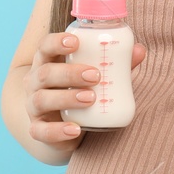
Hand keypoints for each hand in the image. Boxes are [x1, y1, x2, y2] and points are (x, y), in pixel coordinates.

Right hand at [24, 32, 146, 155]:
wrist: (60, 123)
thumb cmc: (78, 89)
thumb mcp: (92, 75)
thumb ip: (115, 64)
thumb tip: (140, 50)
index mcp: (47, 63)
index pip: (44, 47)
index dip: (56, 42)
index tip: (76, 42)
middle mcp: (35, 83)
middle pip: (45, 73)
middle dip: (69, 73)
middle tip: (96, 75)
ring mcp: (33, 107)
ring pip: (41, 100)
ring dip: (66, 98)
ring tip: (91, 98)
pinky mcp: (37, 129)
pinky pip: (41, 131)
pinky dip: (57, 131)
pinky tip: (75, 130)